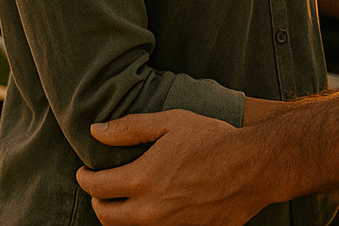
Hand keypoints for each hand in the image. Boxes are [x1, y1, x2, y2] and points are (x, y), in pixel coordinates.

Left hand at [76, 109, 268, 225]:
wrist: (254, 167)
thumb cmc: (213, 139)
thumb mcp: (171, 122)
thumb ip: (129, 128)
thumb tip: (95, 132)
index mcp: (142, 179)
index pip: (96, 187)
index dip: (85, 178)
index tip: (85, 170)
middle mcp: (150, 210)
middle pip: (104, 216)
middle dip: (96, 200)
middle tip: (100, 185)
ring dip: (118, 214)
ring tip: (123, 197)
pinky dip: (144, 222)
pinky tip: (150, 205)